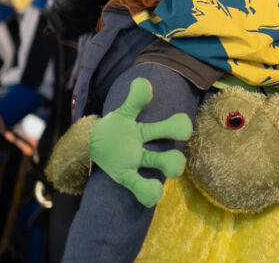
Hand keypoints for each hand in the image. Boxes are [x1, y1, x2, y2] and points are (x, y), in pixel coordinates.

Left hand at [88, 77, 192, 207]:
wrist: (94, 144)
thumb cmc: (114, 128)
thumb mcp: (123, 113)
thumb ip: (135, 100)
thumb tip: (143, 83)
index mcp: (148, 132)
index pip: (172, 128)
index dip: (180, 126)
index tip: (184, 127)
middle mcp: (148, 149)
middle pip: (171, 151)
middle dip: (177, 149)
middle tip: (182, 140)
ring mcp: (137, 163)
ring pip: (161, 165)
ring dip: (170, 166)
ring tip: (174, 171)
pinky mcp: (124, 176)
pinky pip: (139, 186)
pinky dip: (149, 192)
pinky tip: (154, 195)